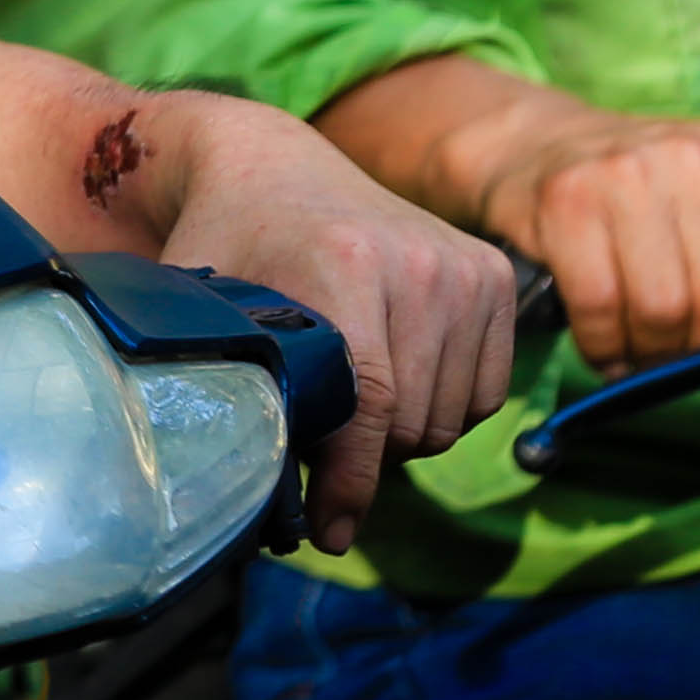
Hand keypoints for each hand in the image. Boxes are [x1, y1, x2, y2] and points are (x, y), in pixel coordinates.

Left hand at [147, 97, 521, 553]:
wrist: (269, 166)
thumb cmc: (225, 245)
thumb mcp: (205, 309)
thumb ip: (223, 392)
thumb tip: (241, 503)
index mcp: (345, 264)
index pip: (370, 408)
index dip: (348, 484)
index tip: (327, 534)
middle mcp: (419, 262)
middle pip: (414, 424)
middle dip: (365, 461)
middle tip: (319, 449)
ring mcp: (465, 266)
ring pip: (454, 418)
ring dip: (404, 437)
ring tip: (350, 408)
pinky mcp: (494, 273)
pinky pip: (487, 393)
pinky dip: (445, 408)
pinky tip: (395, 380)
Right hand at [464, 105, 699, 385]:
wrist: (540, 142)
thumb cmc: (645, 195)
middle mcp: (691, 159)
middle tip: (685, 354)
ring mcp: (624, 175)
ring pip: (661, 309)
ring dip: (654, 352)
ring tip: (644, 348)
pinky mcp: (566, 200)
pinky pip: (599, 306)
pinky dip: (606, 346)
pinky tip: (608, 346)